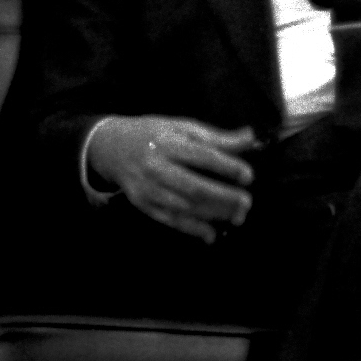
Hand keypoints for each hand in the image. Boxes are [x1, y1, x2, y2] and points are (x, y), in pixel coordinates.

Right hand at [88, 115, 256, 241]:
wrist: (111, 147)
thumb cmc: (153, 134)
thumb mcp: (181, 127)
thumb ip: (215, 137)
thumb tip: (249, 137)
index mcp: (168, 141)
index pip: (203, 155)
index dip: (228, 166)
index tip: (248, 176)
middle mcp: (156, 166)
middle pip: (195, 186)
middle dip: (224, 197)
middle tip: (246, 202)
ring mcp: (148, 188)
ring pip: (185, 207)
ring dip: (214, 214)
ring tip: (237, 216)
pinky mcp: (143, 204)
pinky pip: (171, 220)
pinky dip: (193, 229)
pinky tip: (211, 233)